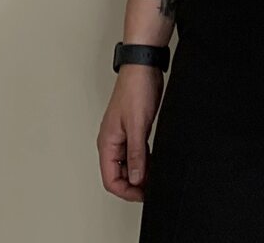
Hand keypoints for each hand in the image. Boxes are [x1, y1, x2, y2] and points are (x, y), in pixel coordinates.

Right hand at [96, 65, 163, 201]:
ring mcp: (123, 135)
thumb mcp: (137, 125)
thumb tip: (136, 179)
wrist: (143, 67)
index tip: (143, 194)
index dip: (126, 191)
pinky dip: (145, 160)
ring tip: (156, 177)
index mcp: (107, 143)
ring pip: (129, 164)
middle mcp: (112, 141)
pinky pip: (137, 152)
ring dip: (140, 172)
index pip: (111, 179)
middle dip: (134, 184)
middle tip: (152, 187)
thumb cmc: (135, 90)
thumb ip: (136, 154)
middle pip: (119, 174)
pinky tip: (156, 162)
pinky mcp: (134, 128)